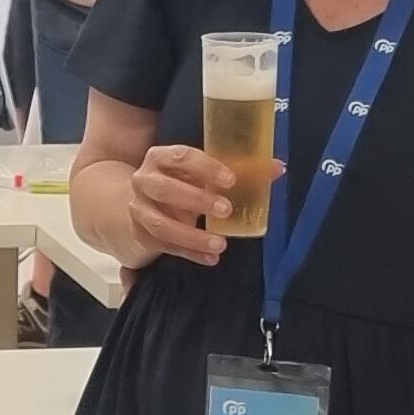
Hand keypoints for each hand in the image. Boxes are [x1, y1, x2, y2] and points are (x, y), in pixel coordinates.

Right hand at [125, 143, 236, 265]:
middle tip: (226, 210)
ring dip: (192, 236)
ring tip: (220, 244)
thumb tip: (275, 168)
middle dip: (196, 200)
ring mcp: (139, 209)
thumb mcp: (204, 172)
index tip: (230, 180)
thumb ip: (238, 170)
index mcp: (159, 157)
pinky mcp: (140, 233)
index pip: (180, 156)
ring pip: (160, 224)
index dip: (205, 167)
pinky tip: (210, 258)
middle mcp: (144, 180)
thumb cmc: (183, 181)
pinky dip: (189, 253)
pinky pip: (164, 246)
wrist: (148, 202)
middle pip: (164, 189)